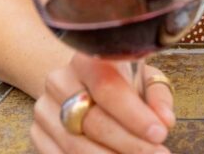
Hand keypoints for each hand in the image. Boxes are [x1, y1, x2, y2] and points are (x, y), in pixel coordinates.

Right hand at [31, 54, 174, 152]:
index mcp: (86, 59)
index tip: (160, 133)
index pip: (108, 87)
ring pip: (76, 145)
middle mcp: (59, 82)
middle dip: (130, 143)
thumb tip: (165, 120)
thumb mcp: (142, 76)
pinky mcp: (38, 134)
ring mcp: (45, 109)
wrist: (78, 81)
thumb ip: (157, 95)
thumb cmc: (119, 79)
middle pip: (94, 121)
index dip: (134, 114)